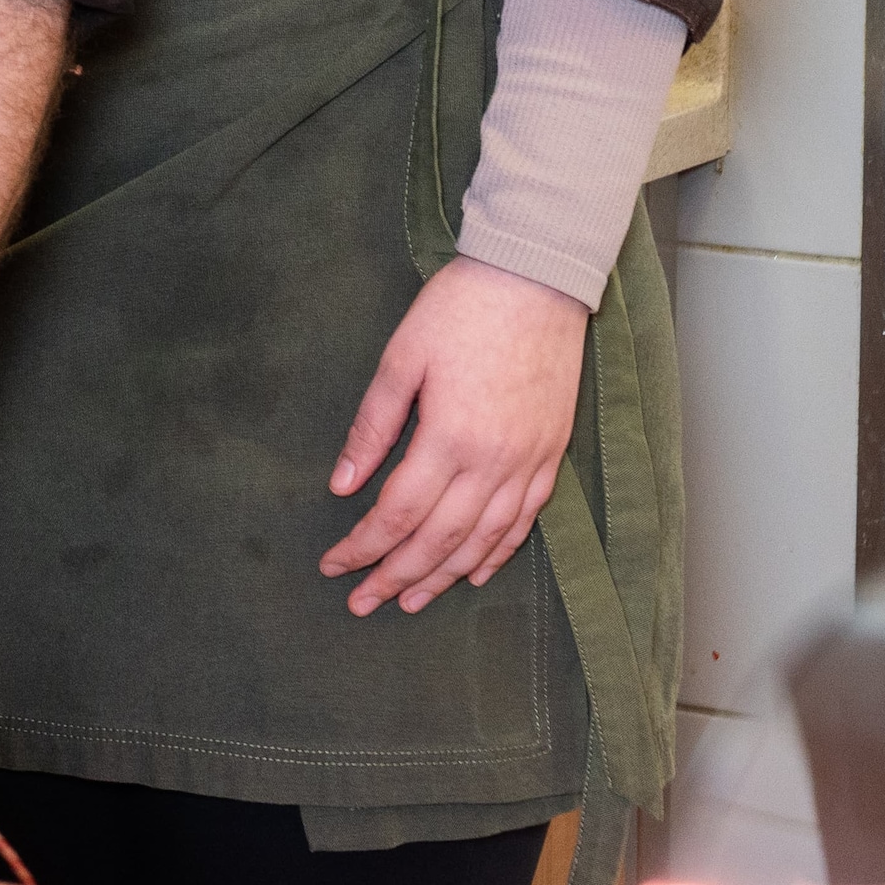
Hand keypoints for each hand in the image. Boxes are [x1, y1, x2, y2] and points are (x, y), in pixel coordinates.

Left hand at [321, 257, 586, 616]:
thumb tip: (343, 483)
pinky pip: (525, 520)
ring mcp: (528, 461)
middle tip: (362, 604)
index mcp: (449, 437)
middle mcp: (494, 461)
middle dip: (396, 576)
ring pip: (484, 540)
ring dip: (445, 576)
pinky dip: (499, 552)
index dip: (363, 546)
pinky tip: (476, 572)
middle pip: (439, 539)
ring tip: (411, 600)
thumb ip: (372, 426)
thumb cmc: (460, 310)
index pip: (397, 512)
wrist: (537, 280)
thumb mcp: (400, 359)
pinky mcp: (551, 453)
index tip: (333, 566)